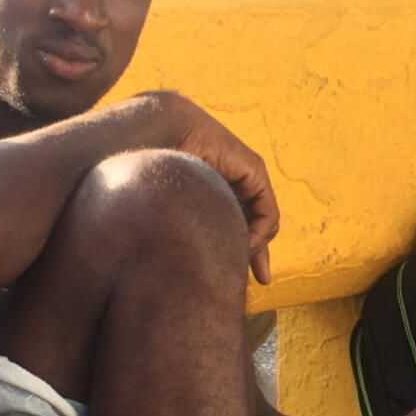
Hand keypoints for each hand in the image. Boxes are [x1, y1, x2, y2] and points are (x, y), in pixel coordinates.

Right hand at [149, 92, 278, 284]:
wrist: (155, 133)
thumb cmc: (149, 170)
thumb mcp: (173, 211)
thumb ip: (187, 233)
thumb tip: (183, 269)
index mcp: (209, 191)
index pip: (232, 224)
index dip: (241, 253)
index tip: (240, 281)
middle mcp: (228, 183)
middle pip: (252, 225)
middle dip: (257, 253)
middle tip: (263, 279)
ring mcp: (242, 176)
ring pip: (262, 221)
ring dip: (255, 245)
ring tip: (240, 259)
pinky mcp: (253, 171)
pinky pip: (266, 211)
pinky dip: (260, 231)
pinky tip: (244, 243)